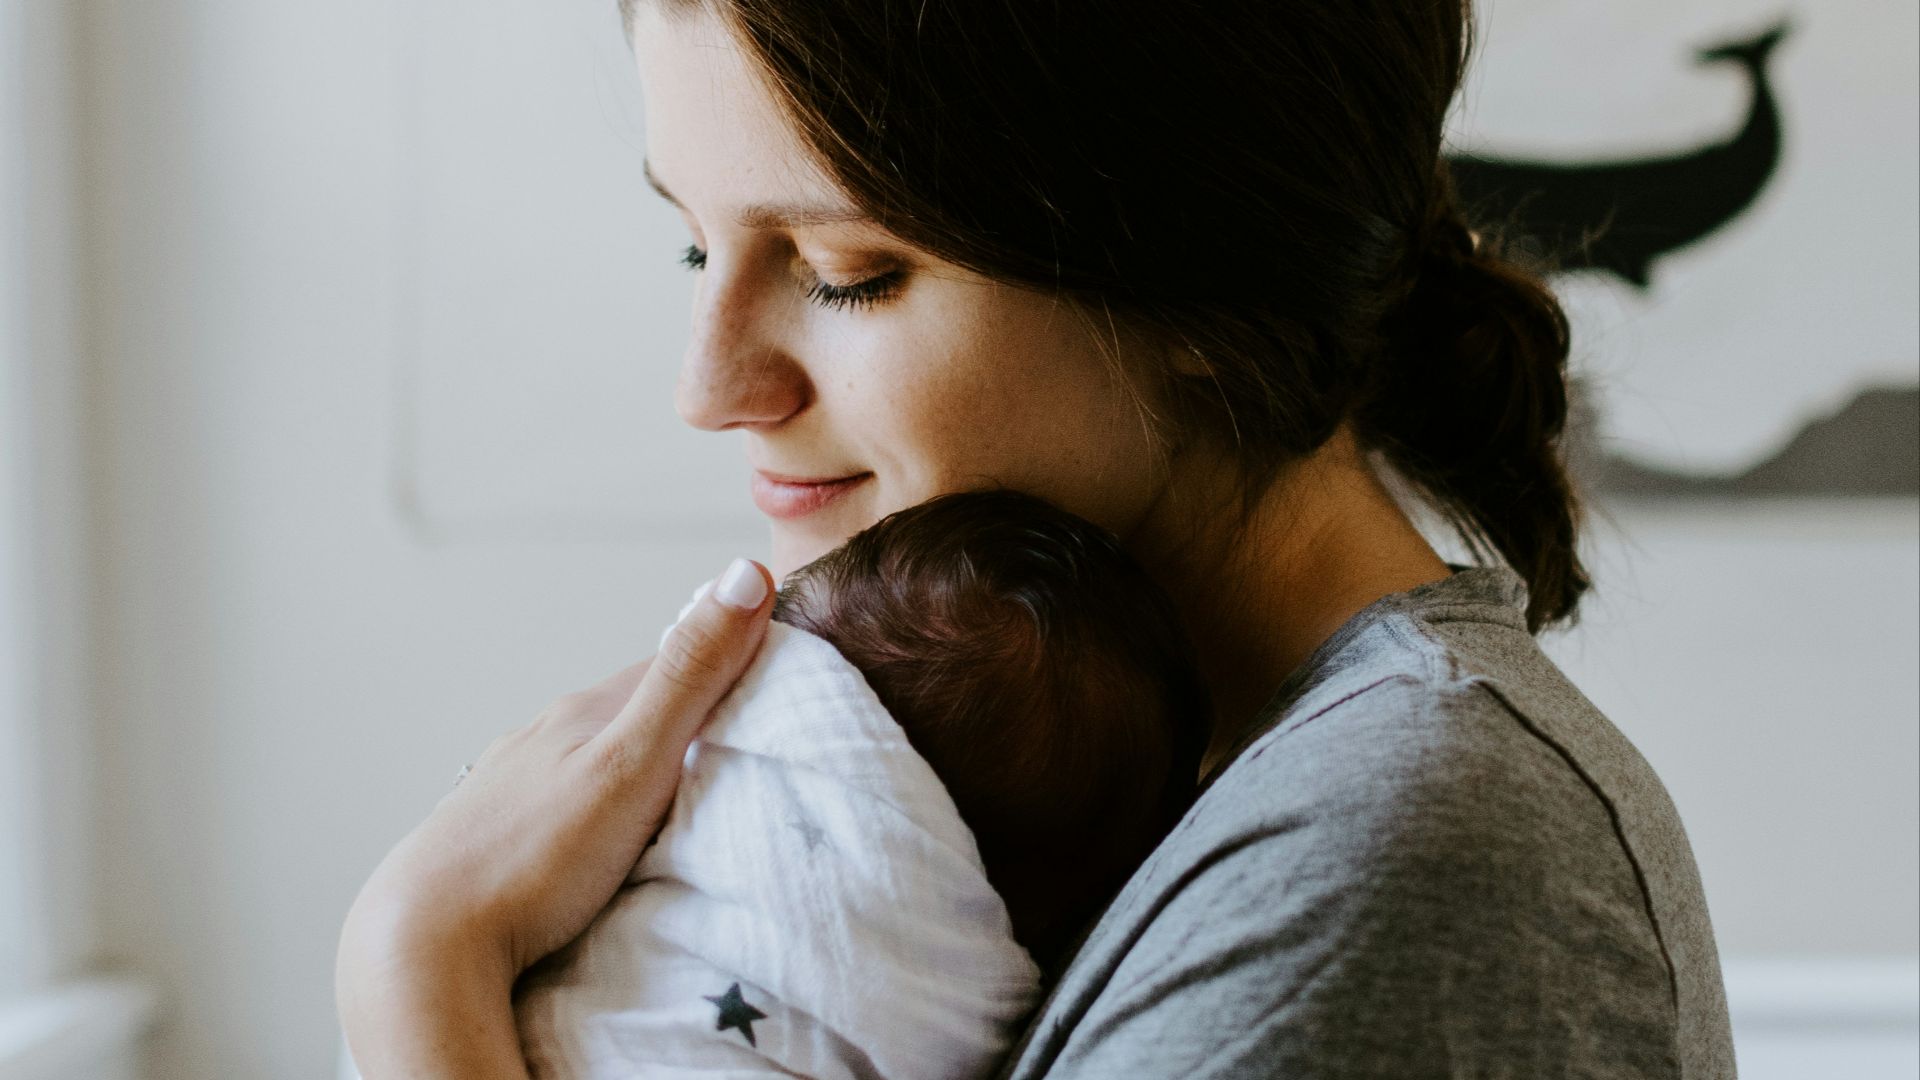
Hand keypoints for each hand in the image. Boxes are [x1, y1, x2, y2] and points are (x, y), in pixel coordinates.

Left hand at [336, 558, 773, 1078]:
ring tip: (678, 795)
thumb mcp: (633, 763)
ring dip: (636, 763)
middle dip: (684, 715)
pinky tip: (598, 836)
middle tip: (743, 742)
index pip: (673, 664)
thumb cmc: (534, 859)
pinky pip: (559, 803)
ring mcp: (511, 785)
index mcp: (583, 713)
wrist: (421, 946)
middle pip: (631, 710)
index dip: (728, 661)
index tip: (779, 675)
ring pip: (591, 755)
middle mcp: (542, 737)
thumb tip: (745, 572)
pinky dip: (593, 806)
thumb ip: (690, 677)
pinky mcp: (490, 836)